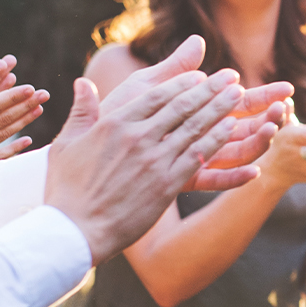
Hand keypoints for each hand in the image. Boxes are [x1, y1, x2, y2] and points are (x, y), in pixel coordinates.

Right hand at [47, 36, 264, 261]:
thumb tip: (83, 82)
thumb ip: (82, 110)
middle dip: (211, 89)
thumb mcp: (67, 144)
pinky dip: (217, 139)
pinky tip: (232, 128)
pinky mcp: (167, 184)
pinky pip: (198, 156)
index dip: (182, 83)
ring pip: (196, 127)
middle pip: (183, 106)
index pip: (157, 94)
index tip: (201, 75)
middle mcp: (138, 137)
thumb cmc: (66, 190)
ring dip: (221, 108)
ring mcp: (154, 160)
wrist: (74, 231)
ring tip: (239, 95)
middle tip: (232, 76)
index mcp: (114, 123)